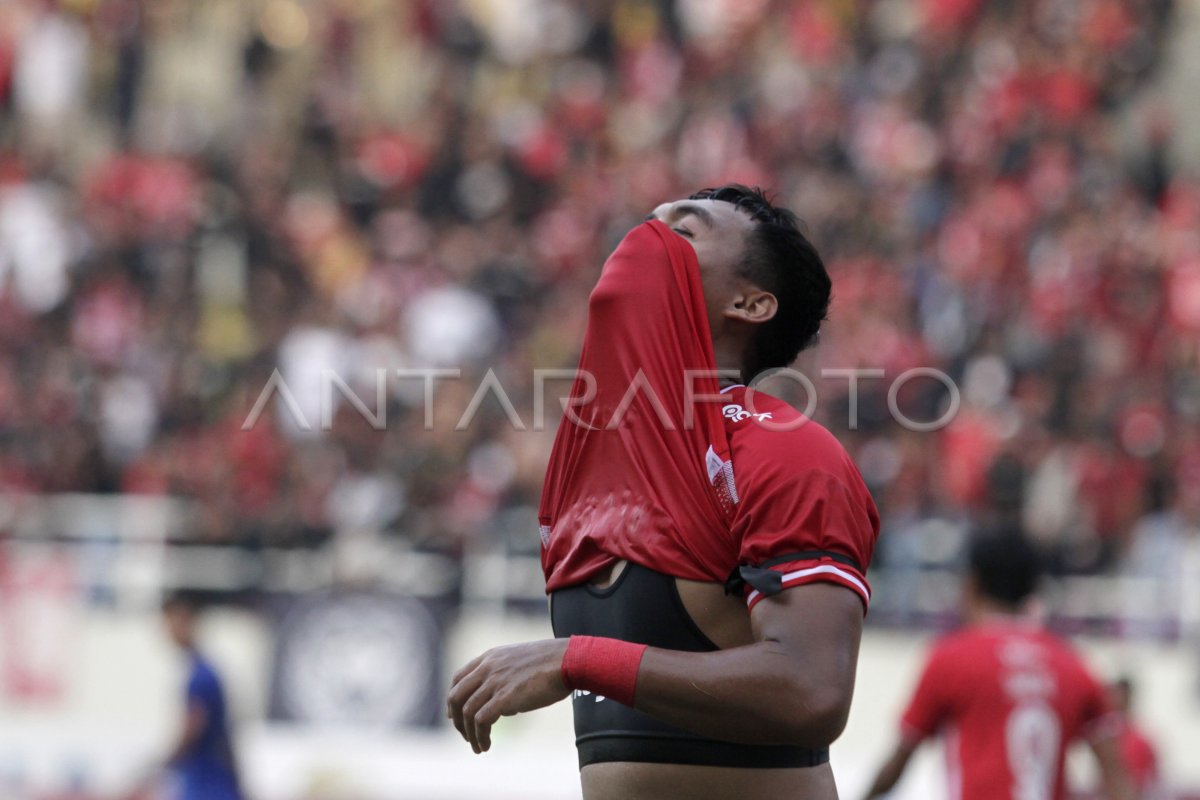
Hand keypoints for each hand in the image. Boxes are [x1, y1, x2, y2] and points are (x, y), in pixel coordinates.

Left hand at [447, 638, 570, 752]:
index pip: (459, 678)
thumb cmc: (552, 663)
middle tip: (464, 735)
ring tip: (478, 747)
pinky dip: (480, 737)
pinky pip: (481, 721)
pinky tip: (486, 745)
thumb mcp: (520, 662)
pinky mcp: (504, 698)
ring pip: (466, 713)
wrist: (567, 661)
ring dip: (469, 734)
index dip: (453, 698)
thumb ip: (505, 676)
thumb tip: (501, 704)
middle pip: (455, 696)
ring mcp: (494, 682)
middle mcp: (487, 668)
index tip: (454, 714)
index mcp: (490, 657)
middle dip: (456, 720)